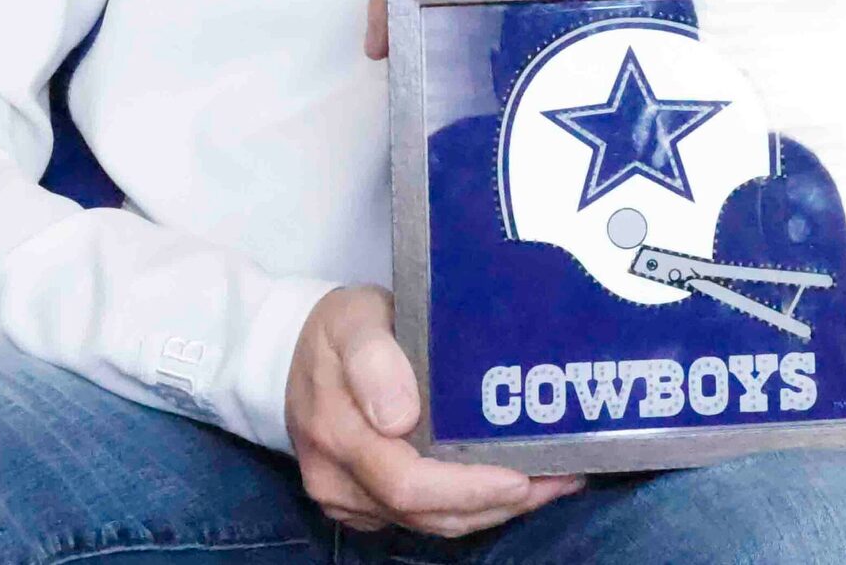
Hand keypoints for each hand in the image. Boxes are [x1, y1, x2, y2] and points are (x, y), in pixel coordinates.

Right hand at [286, 285, 577, 536]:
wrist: (288, 352)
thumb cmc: (336, 330)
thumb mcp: (353, 323)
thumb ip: (374, 362)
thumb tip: (400, 418)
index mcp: (339, 435)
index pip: (407, 483)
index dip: (467, 488)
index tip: (520, 477)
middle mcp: (340, 479)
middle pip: (424, 513)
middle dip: (495, 503)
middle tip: (558, 480)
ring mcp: (348, 497)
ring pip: (426, 522)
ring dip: (490, 510)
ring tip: (551, 483)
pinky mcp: (361, 501)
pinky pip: (418, 517)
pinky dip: (466, 507)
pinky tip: (510, 486)